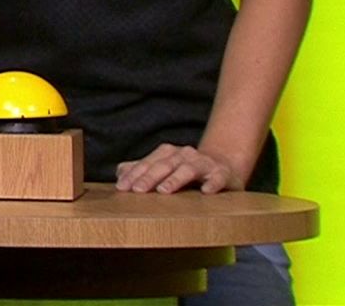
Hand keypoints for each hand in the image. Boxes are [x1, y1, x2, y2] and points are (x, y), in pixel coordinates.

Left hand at [115, 144, 244, 193]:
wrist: (224, 163)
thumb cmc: (187, 169)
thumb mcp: (164, 167)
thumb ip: (142, 170)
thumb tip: (120, 173)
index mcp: (167, 154)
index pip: (147, 163)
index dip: (133, 174)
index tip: (121, 187)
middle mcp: (183, 155)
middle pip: (164, 165)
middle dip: (149, 177)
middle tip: (137, 190)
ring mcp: (203, 163)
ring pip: (188, 169)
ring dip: (175, 179)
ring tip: (164, 190)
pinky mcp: (222, 173)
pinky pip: (217, 177)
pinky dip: (212, 183)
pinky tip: (206, 191)